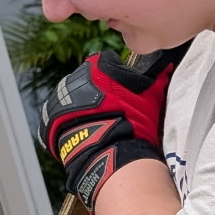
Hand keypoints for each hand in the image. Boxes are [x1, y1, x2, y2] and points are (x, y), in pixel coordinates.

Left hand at [40, 46, 185, 210]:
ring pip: (72, 98)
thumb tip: (165, 63)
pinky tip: (83, 131)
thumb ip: (156, 74)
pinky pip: (58, 117)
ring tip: (98, 123)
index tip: (122, 90)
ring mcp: (59, 98)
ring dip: (82, 108)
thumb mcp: (150, 94)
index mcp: (96, 67)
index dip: (115, 76)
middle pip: (86, 81)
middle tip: (112, 110)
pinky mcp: (48, 119)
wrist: (107, 151)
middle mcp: (74, 78)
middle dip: (96, 93)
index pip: (106, 63)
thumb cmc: (131, 121)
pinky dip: (69, 123)